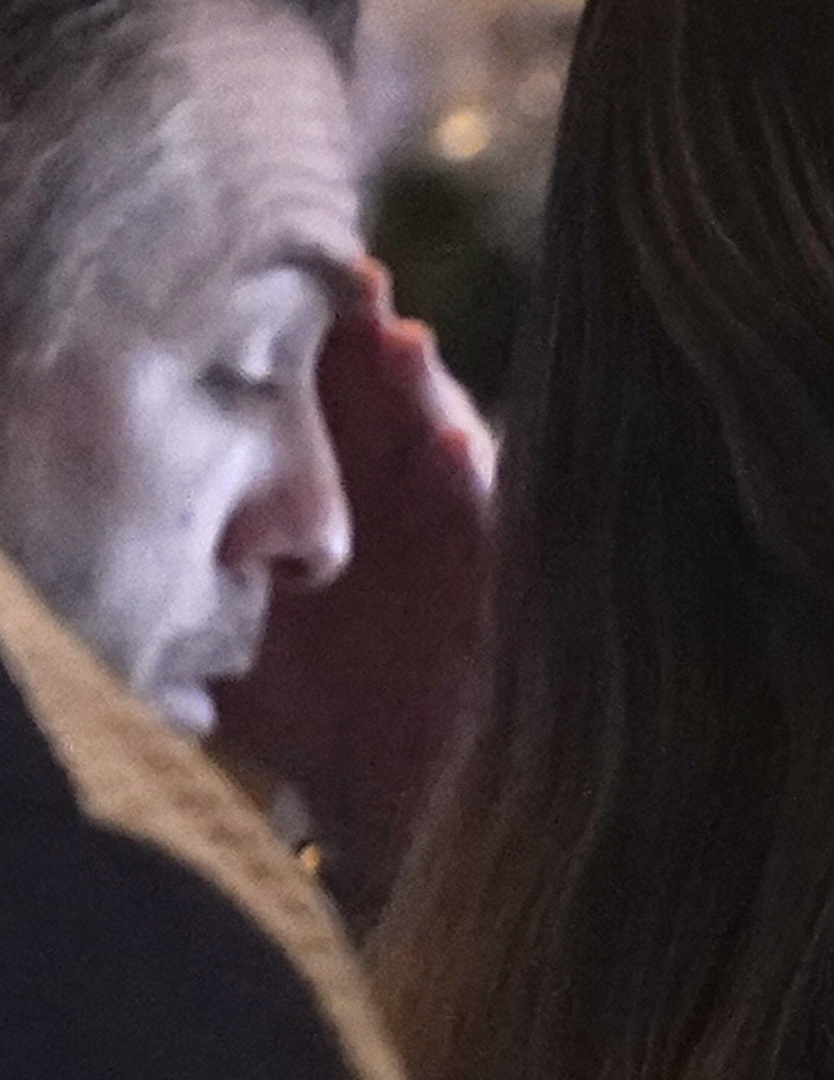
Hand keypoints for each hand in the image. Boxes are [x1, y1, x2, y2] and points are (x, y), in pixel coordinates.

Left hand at [206, 261, 497, 919]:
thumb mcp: (220, 643)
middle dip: (364, 337)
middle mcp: (400, 504)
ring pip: (445, 443)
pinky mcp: (504, 588)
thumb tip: (82, 559)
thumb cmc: (309, 718)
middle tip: (342, 274)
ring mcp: (458, 539)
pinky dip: (474, 484)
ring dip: (424, 393)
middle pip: (384, 401)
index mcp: (332, 500)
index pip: (315, 404)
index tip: (252, 283)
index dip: (292, 345)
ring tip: (396, 338)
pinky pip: (495, 526)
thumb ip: (181, 594)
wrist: (399, 806)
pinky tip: (451, 449)